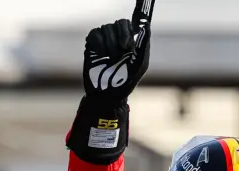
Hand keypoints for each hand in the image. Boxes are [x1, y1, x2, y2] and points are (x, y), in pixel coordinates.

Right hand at [67, 0, 155, 163]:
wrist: (107, 94)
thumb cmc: (126, 81)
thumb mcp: (141, 63)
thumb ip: (144, 42)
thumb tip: (146, 24)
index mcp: (134, 39)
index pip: (138, 17)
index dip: (142, 4)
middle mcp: (119, 36)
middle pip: (121, 22)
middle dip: (123, 35)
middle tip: (125, 50)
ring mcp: (105, 39)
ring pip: (107, 28)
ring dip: (111, 44)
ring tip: (112, 59)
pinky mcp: (92, 43)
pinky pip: (95, 34)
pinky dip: (99, 44)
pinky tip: (101, 56)